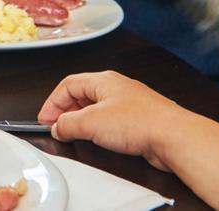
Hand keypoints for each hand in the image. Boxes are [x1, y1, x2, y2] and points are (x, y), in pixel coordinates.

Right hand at [36, 71, 200, 171]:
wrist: (174, 136)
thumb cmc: (141, 122)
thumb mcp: (91, 123)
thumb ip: (68, 124)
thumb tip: (58, 126)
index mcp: (103, 80)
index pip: (68, 85)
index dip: (52, 102)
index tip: (45, 119)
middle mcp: (117, 87)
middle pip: (82, 95)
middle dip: (66, 111)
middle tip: (58, 127)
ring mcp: (130, 102)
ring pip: (97, 108)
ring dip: (82, 121)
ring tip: (75, 134)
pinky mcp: (139, 119)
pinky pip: (111, 120)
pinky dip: (99, 128)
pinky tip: (100, 139)